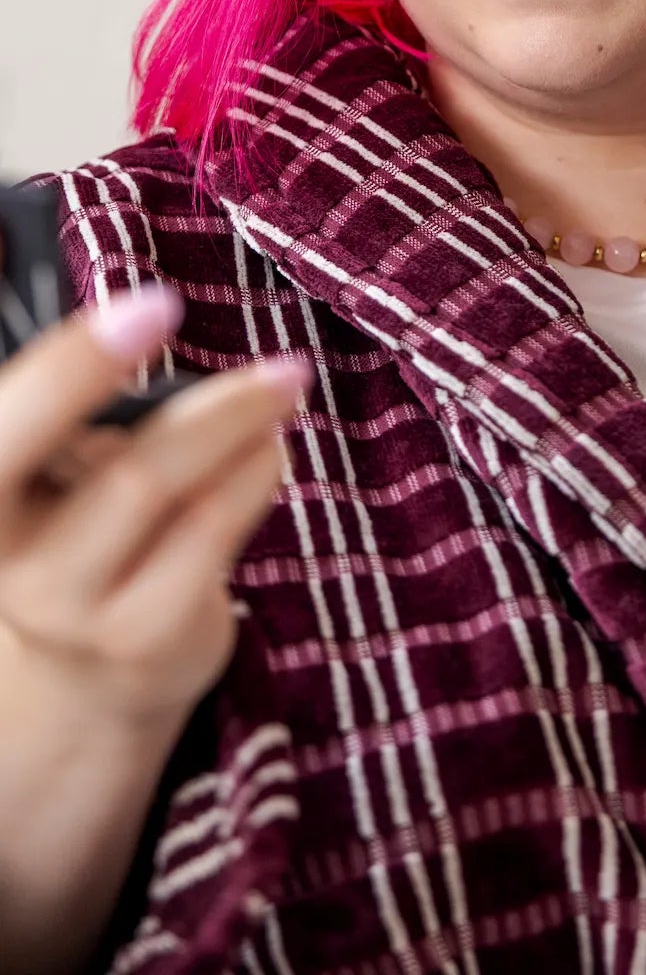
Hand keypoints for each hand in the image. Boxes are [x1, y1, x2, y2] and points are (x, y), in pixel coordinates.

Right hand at [0, 270, 310, 730]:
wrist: (85, 668)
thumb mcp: (57, 465)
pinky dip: (256, 477)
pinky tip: (270, 449)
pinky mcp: (141, 635)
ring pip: (193, 507)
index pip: (9, 425)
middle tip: (287, 366)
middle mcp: (12, 560)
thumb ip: (84, 411)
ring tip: (285, 391)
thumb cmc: (79, 525)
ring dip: (253, 436)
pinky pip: (216, 537)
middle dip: (218, 412)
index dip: (74, 366)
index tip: (157, 307)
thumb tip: (162, 329)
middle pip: (129, 476)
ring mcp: (77, 610)